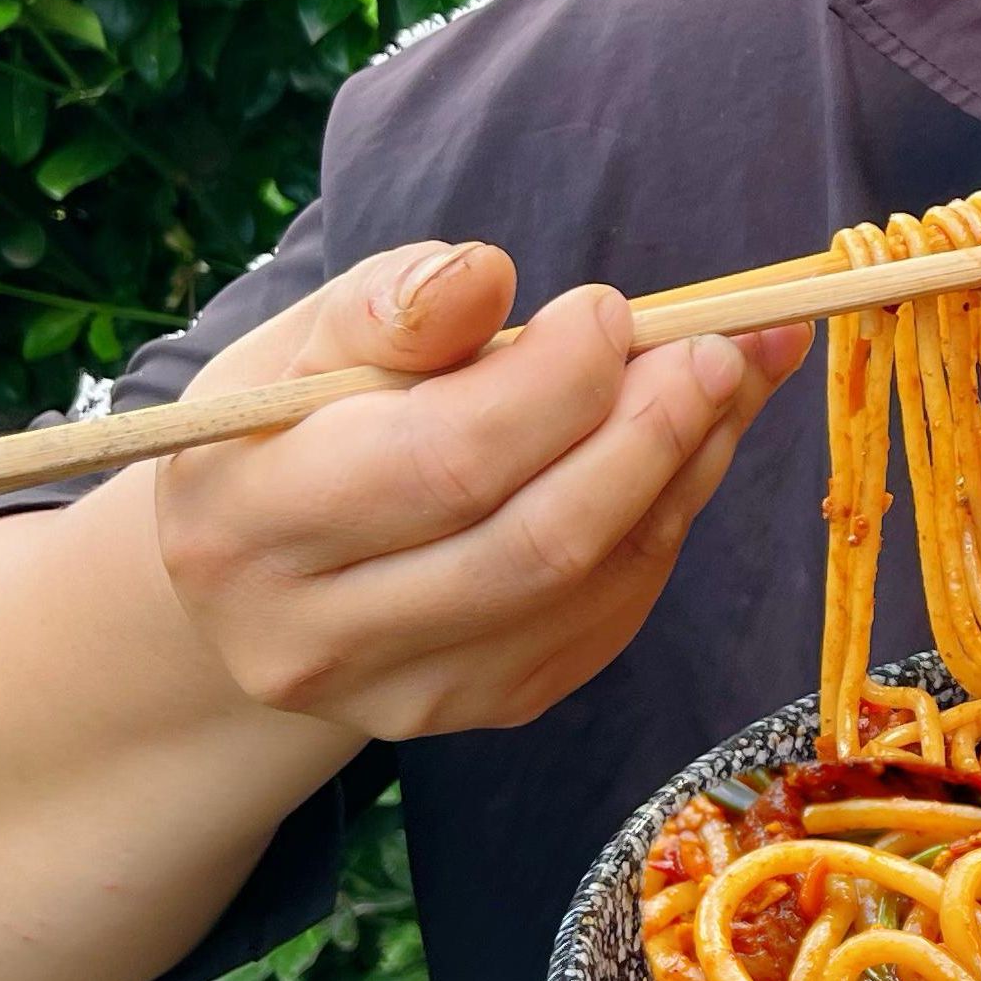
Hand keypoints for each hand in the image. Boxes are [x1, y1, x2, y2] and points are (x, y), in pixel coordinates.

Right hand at [150, 240, 805, 741]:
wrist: (269, 564)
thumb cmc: (296, 422)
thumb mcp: (310, 340)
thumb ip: (394, 303)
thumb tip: (485, 274)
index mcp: (249, 524)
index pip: (445, 462)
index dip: (555, 383)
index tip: (608, 309)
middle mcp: (317, 638)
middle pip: (539, 543)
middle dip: (652, 431)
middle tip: (720, 347)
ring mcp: (409, 693)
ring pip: (592, 583)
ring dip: (686, 470)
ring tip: (731, 378)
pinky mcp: (486, 706)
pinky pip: (611, 614)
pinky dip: (667, 520)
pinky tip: (690, 447)